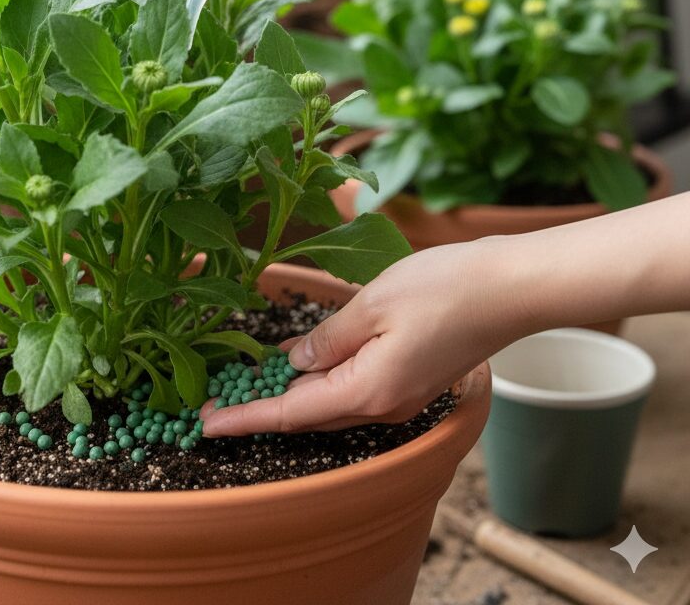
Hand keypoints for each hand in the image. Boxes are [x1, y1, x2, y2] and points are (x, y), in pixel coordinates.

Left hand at [202, 240, 524, 435]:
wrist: (510, 289)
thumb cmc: (443, 289)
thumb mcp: (370, 305)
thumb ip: (327, 338)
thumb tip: (294, 362)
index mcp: (367, 391)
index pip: (290, 413)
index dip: (244, 418)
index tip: (204, 424)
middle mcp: (382, 406)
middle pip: (307, 415)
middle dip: (259, 408)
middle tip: (214, 399)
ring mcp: (400, 397)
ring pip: (329, 403)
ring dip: (288, 394)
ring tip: (246, 380)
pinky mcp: (411, 381)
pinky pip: (352, 389)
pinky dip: (319, 380)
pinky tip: (299, 361)